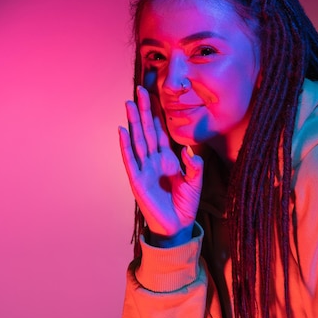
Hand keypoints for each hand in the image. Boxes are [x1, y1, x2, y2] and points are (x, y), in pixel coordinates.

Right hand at [118, 86, 203, 245]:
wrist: (177, 227)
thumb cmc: (185, 204)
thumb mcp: (195, 183)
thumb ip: (195, 166)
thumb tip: (189, 150)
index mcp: (168, 158)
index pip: (161, 131)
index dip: (158, 114)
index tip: (155, 95)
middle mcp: (154, 160)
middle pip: (148, 130)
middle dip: (144, 110)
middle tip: (140, 90)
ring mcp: (144, 169)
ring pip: (138, 140)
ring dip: (133, 122)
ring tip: (128, 103)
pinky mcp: (137, 180)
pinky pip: (130, 159)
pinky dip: (125, 145)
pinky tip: (122, 130)